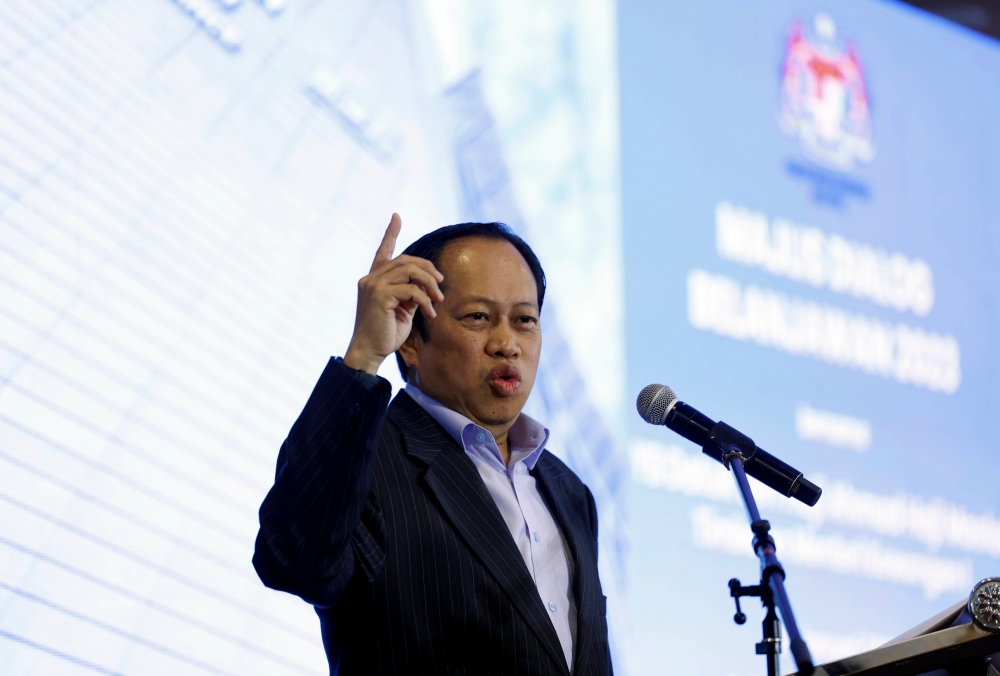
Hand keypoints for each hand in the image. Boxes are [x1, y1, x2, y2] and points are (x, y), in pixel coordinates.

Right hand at [343, 214, 443, 374]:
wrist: (370, 352)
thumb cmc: (386, 333)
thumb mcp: (402, 309)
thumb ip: (410, 293)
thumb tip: (427, 284)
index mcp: (374, 280)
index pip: (383, 251)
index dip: (391, 233)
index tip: (397, 216)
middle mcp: (370, 279)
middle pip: (406, 260)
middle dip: (428, 269)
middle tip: (440, 285)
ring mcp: (373, 286)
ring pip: (410, 270)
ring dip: (429, 284)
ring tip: (438, 299)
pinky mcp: (380, 297)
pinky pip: (411, 289)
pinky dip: (425, 300)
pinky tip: (430, 313)